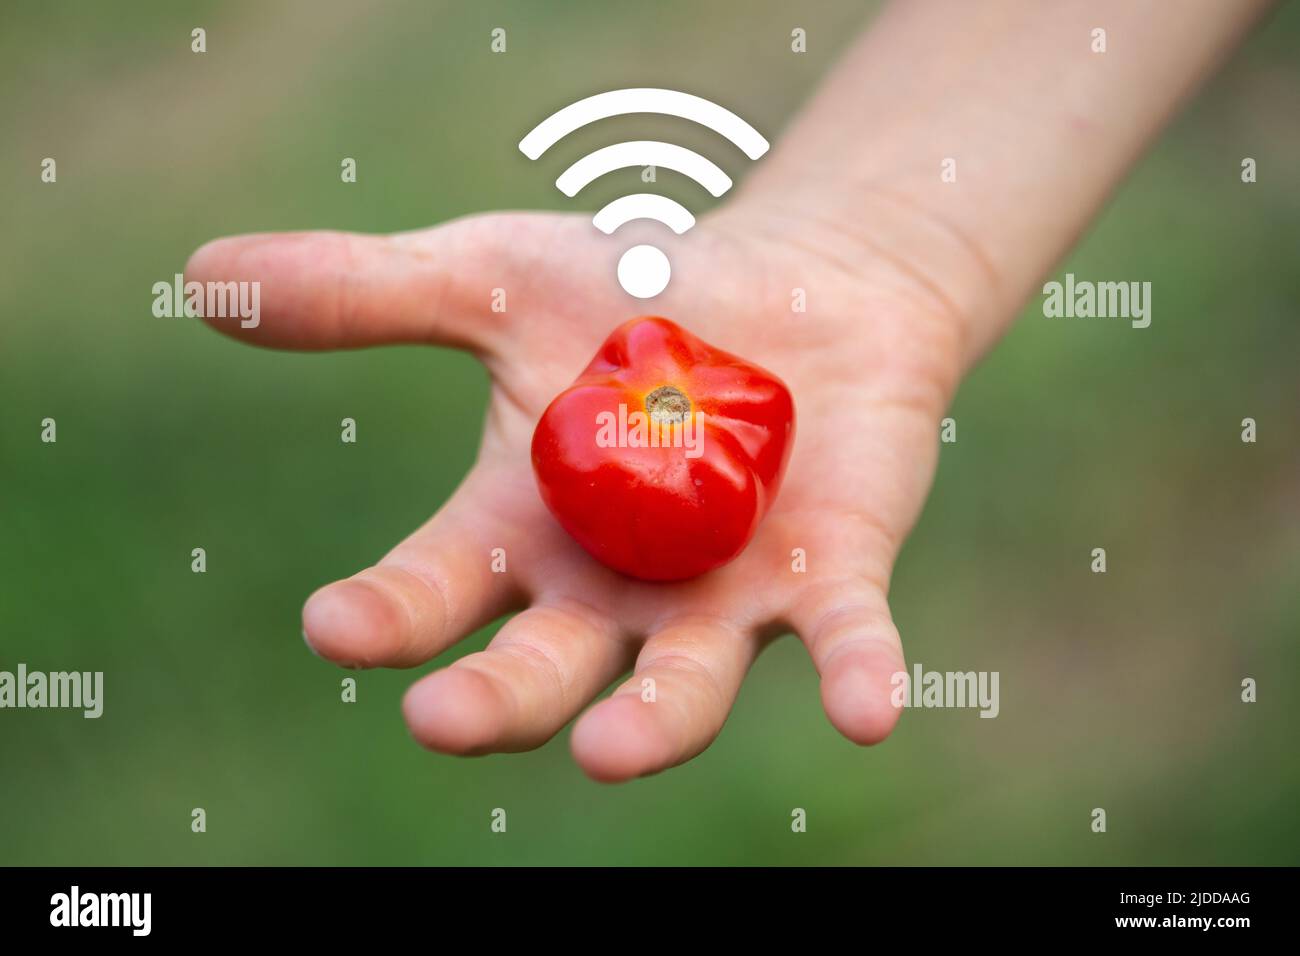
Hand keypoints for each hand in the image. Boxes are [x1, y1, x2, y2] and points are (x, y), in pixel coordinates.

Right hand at [186, 201, 966, 780]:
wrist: (798, 290)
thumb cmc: (637, 292)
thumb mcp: (494, 278)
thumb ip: (365, 293)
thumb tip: (201, 274)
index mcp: (519, 536)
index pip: (434, 593)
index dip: (385, 618)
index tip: (334, 626)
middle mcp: (610, 596)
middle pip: (541, 671)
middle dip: (493, 699)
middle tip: (441, 717)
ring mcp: (719, 601)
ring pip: (677, 688)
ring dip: (646, 726)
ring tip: (607, 749)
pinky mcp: (828, 582)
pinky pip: (842, 643)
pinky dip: (853, 675)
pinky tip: (864, 710)